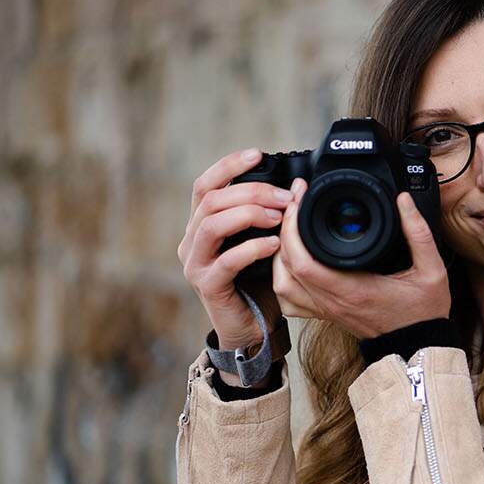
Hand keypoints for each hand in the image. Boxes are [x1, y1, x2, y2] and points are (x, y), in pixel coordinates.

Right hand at [178, 146, 294, 347]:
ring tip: (279, 216)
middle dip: (251, 191)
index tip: (257, 154)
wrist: (250, 329)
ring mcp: (195, 264)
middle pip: (212, 201)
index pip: (205, 185)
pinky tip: (274, 244)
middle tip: (285, 196)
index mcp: (200, 225)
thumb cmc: (257, 283)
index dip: (228, 166)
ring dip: (249, 214)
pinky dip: (252, 247)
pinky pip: (226, 261)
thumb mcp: (259, 242)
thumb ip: (263, 217)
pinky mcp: (207, 285)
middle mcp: (191, 241)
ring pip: (212, 225)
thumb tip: (292, 188)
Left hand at [272, 177, 451, 339]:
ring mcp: (327, 310)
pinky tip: (291, 263)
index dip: (293, 225)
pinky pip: (291, 301)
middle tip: (295, 203)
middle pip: (286, 266)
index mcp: (353, 289)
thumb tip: (404, 201)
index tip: (300, 198)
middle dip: (284, 229)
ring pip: (282, 284)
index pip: (304, 259)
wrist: (419, 345)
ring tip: (289, 229)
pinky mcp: (327, 314)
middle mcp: (333, 301)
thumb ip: (419, 233)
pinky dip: (284, 279)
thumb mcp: (432, 269)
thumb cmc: (424, 312)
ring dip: (279, 255)